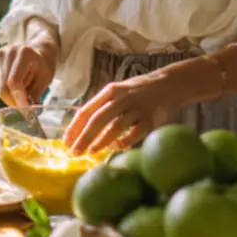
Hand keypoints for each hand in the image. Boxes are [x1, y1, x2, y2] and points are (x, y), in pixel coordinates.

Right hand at [0, 38, 56, 107]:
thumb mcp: (45, 80)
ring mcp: (2, 53)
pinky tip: (17, 88)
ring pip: (0, 87)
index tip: (26, 109)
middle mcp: (10, 51)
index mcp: (25, 53)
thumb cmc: (44, 66)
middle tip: (24, 107)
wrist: (40, 51)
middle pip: (4, 86)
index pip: (14, 82)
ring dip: (11, 97)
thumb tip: (28, 112)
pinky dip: (8, 91)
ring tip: (23, 96)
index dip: (18, 98)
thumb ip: (34, 95)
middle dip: (14, 100)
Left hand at [63, 70, 187, 155]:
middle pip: (98, 119)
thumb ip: (104, 105)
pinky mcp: (151, 118)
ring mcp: (137, 108)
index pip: (87, 109)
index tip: (66, 141)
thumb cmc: (139, 91)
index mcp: (110, 91)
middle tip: (74, 152)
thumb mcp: (119, 91)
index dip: (75, 126)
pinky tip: (117, 147)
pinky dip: (124, 142)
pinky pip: (135, 133)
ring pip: (115, 127)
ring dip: (101, 141)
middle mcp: (122, 98)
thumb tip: (82, 127)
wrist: (170, 84)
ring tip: (91, 152)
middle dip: (84, 137)